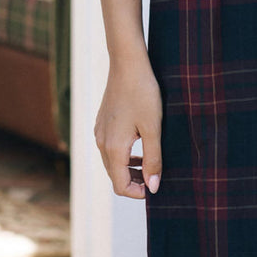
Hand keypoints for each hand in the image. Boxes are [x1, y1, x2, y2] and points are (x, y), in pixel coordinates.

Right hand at [94, 57, 162, 199]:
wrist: (127, 64)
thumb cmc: (143, 93)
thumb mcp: (153, 128)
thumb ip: (153, 160)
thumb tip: (153, 187)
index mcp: (113, 148)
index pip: (120, 186)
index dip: (138, 193)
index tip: (156, 187)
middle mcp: (101, 143)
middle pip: (115, 176)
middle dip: (134, 182)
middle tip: (156, 177)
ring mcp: (99, 132)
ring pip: (112, 163)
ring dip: (129, 169)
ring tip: (150, 164)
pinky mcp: (102, 123)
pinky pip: (110, 148)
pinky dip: (124, 155)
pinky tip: (140, 146)